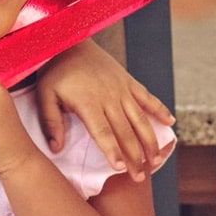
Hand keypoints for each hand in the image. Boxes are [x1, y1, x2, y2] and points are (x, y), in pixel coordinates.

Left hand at [35, 39, 174, 181]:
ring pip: (140, 118)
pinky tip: (170, 123)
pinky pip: (147, 96)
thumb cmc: (54, 71)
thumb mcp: (44, 94)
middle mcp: (108, 96)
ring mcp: (121, 88)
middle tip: (140, 176)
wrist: (69, 39)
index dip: (113, 151)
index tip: (120, 169)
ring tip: (155, 160)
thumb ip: (51, 122)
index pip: (103, 132)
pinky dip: (159, 109)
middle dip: (134, 156)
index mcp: (88, 102)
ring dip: (150, 140)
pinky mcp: (128, 80)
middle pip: (125, 131)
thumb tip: (55, 148)